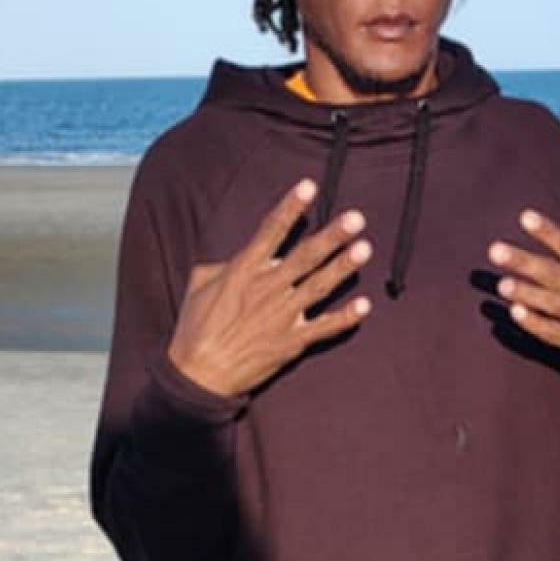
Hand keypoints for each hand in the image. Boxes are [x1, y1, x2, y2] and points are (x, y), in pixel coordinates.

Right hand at [168, 179, 370, 399]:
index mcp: (244, 269)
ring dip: (343, 267)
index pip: (272, 230)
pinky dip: (345, 318)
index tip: (310, 186)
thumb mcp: (199, 285)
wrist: (199, 374)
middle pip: (306, 256)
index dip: (292, 206)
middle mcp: (268, 289)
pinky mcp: (291, 343)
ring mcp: (282, 316)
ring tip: (365, 248)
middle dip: (332, 235)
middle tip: (356, 218)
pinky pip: (323, 329)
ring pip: (319, 286)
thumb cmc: (194, 328)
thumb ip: (222, 264)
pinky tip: (365, 306)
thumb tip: (235, 255)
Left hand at [486, 209, 559, 382]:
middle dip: (524, 262)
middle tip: (496, 251)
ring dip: (526, 293)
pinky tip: (518, 314)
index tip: (525, 217)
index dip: (549, 232)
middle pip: (555, 274)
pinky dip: (537, 323)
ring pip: (553, 303)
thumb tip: (555, 245)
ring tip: (502, 285)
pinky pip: (556, 333)